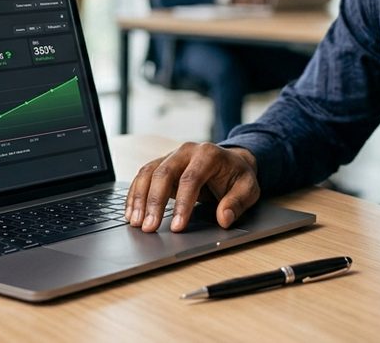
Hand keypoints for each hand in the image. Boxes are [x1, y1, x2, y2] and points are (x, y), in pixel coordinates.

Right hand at [124, 143, 260, 231]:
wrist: (231, 162)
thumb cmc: (237, 176)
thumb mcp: (248, 189)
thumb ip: (237, 203)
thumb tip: (224, 218)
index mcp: (208, 154)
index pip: (191, 179)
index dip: (182, 204)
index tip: (177, 226)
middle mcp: (186, 151)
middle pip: (163, 173)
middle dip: (154, 202)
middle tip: (149, 227)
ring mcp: (171, 156)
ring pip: (148, 173)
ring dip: (139, 199)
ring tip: (135, 223)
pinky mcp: (161, 164)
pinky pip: (143, 177)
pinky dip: (135, 195)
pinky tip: (131, 213)